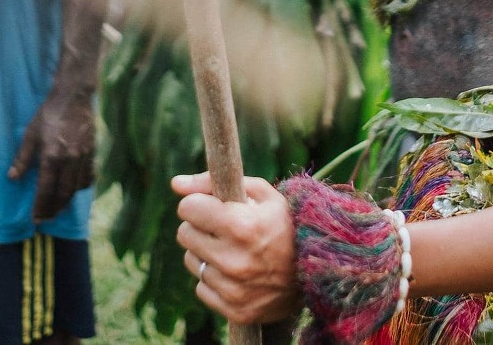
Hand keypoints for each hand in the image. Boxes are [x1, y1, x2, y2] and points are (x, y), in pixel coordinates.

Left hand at [10, 92, 95, 221]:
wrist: (74, 96)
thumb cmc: (49, 113)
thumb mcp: (30, 133)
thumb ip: (23, 158)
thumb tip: (12, 178)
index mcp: (52, 155)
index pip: (46, 189)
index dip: (41, 206)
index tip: (36, 219)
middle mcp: (70, 159)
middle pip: (63, 193)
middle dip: (55, 209)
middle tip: (47, 220)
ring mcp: (84, 155)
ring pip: (78, 187)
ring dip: (68, 201)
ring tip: (59, 208)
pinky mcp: (93, 151)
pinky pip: (89, 175)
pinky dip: (83, 186)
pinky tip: (75, 190)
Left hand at [173, 171, 301, 325]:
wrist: (316, 272)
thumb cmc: (285, 224)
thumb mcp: (261, 194)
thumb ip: (215, 183)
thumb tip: (175, 183)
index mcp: (241, 225)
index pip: (188, 208)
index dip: (199, 203)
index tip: (210, 206)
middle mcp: (234, 260)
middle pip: (184, 233)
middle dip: (199, 226)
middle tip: (222, 228)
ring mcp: (233, 289)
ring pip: (191, 261)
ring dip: (205, 253)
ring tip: (232, 250)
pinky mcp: (234, 310)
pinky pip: (201, 288)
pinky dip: (213, 279)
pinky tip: (235, 273)